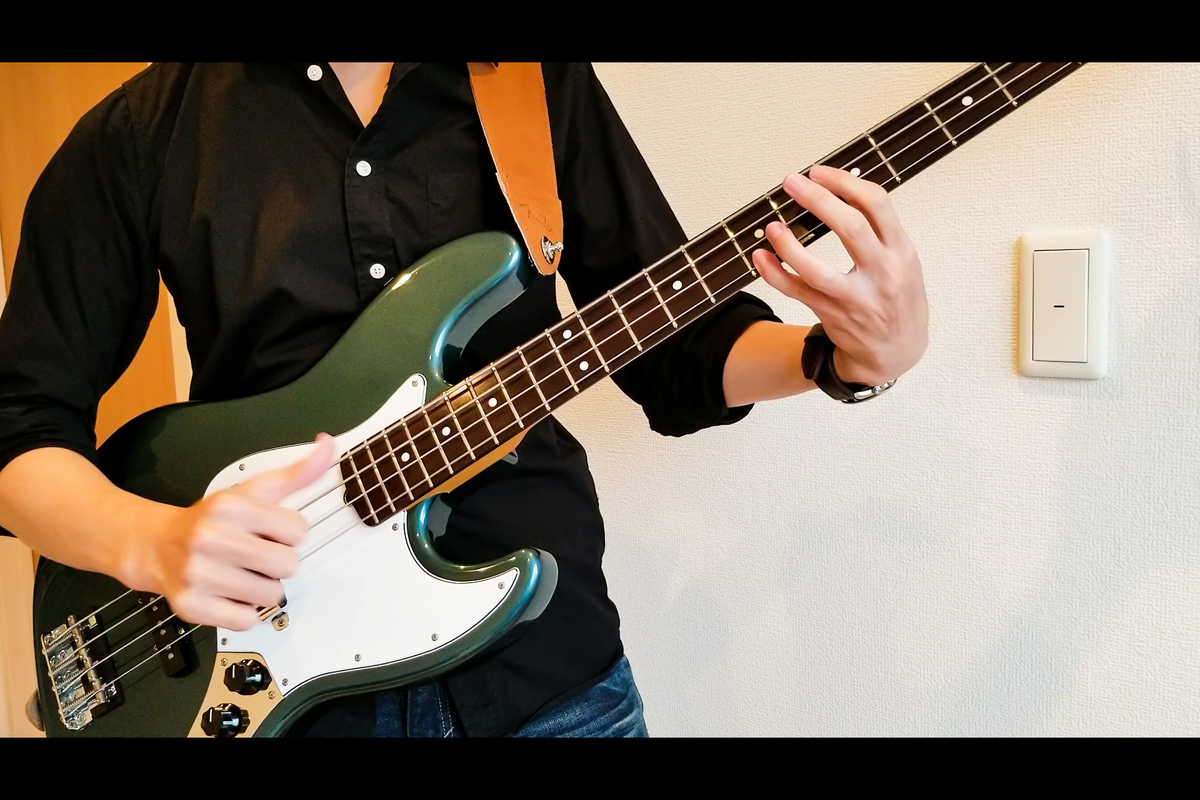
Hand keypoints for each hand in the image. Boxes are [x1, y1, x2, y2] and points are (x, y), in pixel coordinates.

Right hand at [127, 434, 335, 630]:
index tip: (268, 531)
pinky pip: (248, 620)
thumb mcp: (253, 490)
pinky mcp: (192, 606)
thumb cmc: (210, 520)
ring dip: (262, 589)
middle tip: (254, 556)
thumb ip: (297, 473)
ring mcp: (199, 574)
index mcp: (230, 507)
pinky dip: (244, 612)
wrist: (155, 545)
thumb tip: (328, 445)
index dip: (287, 533)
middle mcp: (211, 538)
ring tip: (241, 574)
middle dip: (278, 562)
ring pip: (271, 595)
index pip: (297, 530)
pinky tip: (228, 593)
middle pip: (288, 565)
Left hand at [752, 165, 928, 386]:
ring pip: (817, 270)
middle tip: (792, 182)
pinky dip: (774, 275)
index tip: (819, 172)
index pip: (877, 205)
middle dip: (818, 200)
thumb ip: (880, 230)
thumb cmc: (897, 298)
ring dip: (789, 245)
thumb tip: (840, 190)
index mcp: (902, 251)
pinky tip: (760, 257)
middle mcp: (881, 273)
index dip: (845, 182)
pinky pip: (797, 293)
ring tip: (773, 226)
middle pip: (850, 228)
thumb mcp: (904, 261)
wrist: (896, 353)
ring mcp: (855, 298)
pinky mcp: (832, 315)